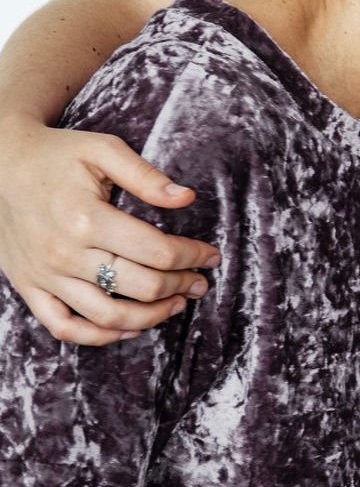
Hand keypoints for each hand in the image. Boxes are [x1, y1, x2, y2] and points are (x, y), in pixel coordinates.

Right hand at [0, 120, 216, 346]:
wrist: (1, 164)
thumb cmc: (57, 155)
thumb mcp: (103, 150)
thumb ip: (146, 176)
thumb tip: (187, 198)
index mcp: (86, 218)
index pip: (156, 251)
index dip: (192, 256)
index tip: (211, 256)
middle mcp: (64, 253)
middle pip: (139, 286)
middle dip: (180, 286)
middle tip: (200, 282)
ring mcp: (44, 275)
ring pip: (107, 315)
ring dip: (151, 317)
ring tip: (176, 304)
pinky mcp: (29, 286)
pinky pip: (64, 327)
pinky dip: (99, 336)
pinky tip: (129, 328)